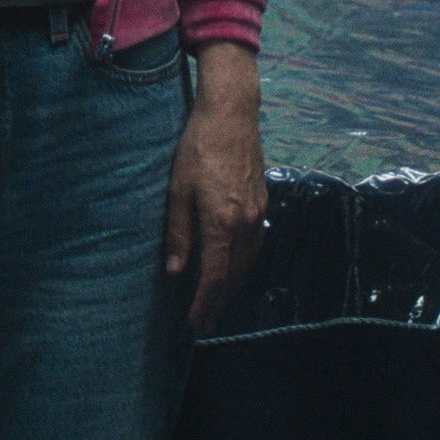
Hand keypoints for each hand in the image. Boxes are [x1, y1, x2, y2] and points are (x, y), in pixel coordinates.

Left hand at [163, 44, 267, 333]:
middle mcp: (246, 224)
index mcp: (222, 222)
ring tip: (218, 302)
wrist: (232, 115)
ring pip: (248, 262)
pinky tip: (236, 268)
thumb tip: (176, 272)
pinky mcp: (263, 203)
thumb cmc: (197, 149)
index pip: (215, 275)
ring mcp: (258, 214)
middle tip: (205, 323)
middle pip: (235, 274)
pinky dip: (244, 265)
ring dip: (233, 286)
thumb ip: (179, 234)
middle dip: (219, 301)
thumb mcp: (178, 191)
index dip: (205, 303)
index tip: (195, 323)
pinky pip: (255, 245)